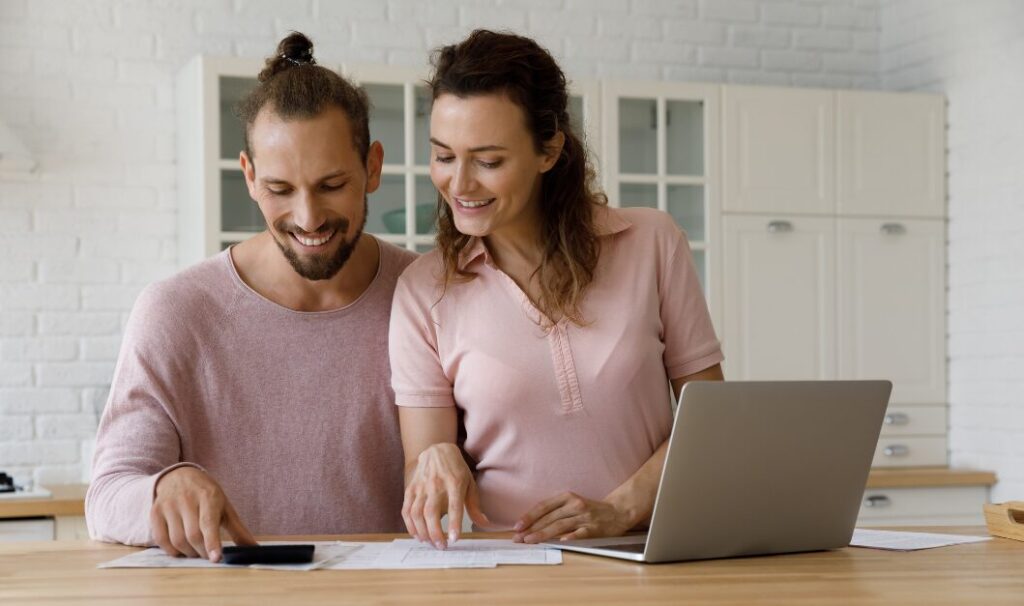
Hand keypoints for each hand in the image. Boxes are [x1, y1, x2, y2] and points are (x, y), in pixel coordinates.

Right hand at [151, 466, 256, 561]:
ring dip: (188, 553)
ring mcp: (169, 505)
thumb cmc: (206, 494)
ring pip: (177, 540)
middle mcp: (187, 499)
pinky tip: (181, 549)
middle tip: (208, 555)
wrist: (179, 476)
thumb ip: (238, 529)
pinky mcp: (155, 512)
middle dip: (202, 552)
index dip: (212, 542)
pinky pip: (161, 539)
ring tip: (196, 551)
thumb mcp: (224, 507)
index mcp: (208, 496)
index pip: (209, 522)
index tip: (216, 558)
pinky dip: (172, 551)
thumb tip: (253, 548)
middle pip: (193, 535)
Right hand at [402, 442, 489, 548]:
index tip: (454, 539)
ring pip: (416, 513)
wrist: (437, 450)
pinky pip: (406, 510)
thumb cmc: (456, 469)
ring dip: (422, 531)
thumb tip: (484, 523)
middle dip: (435, 533)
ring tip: (430, 543)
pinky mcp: (411, 488)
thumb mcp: (470, 484)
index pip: (454, 506)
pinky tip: (417, 534)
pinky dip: (410, 525)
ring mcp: (421, 486)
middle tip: (442, 546)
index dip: (454, 523)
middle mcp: (436, 484)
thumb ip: (475, 506)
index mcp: (455, 482)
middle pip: (431, 512)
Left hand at [513, 491, 634, 543]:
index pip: (544, 506)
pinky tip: (561, 542)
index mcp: (567, 497)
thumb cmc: (590, 510)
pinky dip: (571, 537)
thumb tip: (532, 524)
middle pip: (549, 517)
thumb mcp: (572, 504)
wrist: (618, 512)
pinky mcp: (594, 528)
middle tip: (518, 538)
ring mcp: (584, 517)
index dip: (529, 516)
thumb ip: (555, 512)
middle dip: (531, 528)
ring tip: (530, 540)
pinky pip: (581, 533)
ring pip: (560, 525)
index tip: (517, 526)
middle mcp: (574, 505)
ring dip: (543, 534)